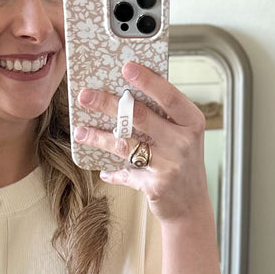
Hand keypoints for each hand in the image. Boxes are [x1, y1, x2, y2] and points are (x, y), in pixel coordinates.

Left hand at [74, 60, 209, 223]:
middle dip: (108, 104)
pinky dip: (112, 172)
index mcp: (191, 122)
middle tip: (85, 95)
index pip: (169, 96)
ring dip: (99, 137)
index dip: (147, 81)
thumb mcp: (184, 136)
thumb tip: (128, 94)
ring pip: (125, 145)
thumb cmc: (185, 163)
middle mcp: (182, 142)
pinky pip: (126, 173)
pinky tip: (101, 169)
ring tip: (81, 131)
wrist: (193, 206)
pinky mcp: (154, 185)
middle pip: (140, 117)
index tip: (126, 67)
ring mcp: (168, 165)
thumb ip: (165, 117)